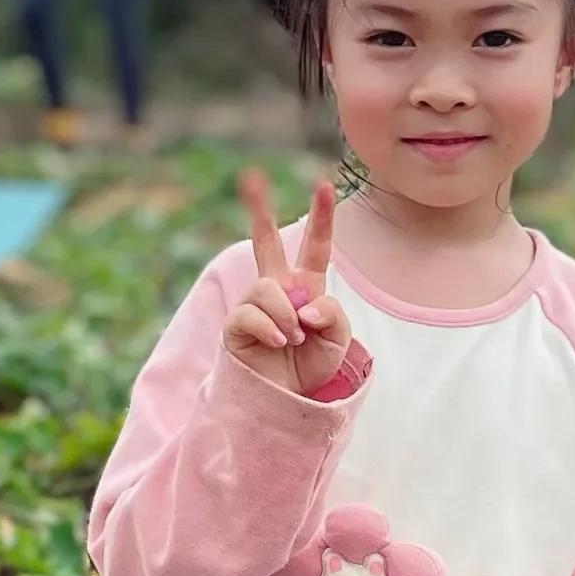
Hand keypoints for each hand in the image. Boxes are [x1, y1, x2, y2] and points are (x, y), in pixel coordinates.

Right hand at [224, 171, 352, 396]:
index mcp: (305, 286)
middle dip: (258, 208)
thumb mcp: (339, 340)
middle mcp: (277, 288)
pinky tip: (279, 344)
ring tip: (293, 339)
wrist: (286, 399)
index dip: (321, 216)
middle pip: (265, 241)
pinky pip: (253, 314)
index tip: (323, 184)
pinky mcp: (235, 323)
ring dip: (287, 316)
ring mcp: (253, 304)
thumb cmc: (311, 365)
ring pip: (269, 290)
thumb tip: (304, 304)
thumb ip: (332, 314)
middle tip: (250, 176)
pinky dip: (273, 330)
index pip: (315, 246)